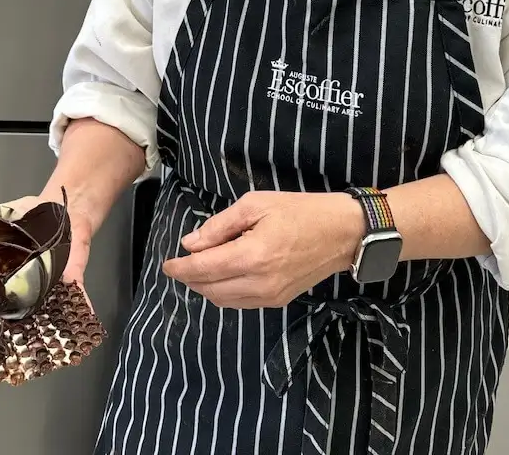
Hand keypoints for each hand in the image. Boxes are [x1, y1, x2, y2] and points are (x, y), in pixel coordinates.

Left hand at [162, 191, 363, 308]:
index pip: (204, 269)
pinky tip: (222, 276)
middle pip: (210, 289)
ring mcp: (270, 296)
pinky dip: (224, 293)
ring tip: (199, 268)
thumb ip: (220, 225)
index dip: (180, 268)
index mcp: (252, 255)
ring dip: (205, 287)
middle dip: (190, 278)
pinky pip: (241, 303)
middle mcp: (259, 283)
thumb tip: (191, 244)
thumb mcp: (256, 204)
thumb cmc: (300, 210)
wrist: (342, 233)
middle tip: (180, 264)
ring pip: (224, 301)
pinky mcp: (279, 301)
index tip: (167, 264)